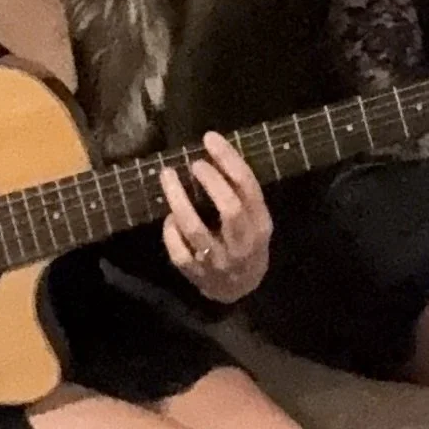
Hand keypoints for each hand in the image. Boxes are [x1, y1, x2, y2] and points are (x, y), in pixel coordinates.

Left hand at [159, 132, 271, 302]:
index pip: (248, 187)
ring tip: (167, 176)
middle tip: (195, 163)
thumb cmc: (247, 243)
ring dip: (179, 200)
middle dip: (210, 181)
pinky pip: (179, 251)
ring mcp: (218, 260)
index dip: (229, 160)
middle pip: (229, 208)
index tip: (210, 139)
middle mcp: (242, 243)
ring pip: (195, 229)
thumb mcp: (255, 219)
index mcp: (260, 224)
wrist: (242, 289)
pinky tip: (169, 218)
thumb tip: (215, 153)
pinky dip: (171, 232)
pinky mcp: (196, 274)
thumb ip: (241, 194)